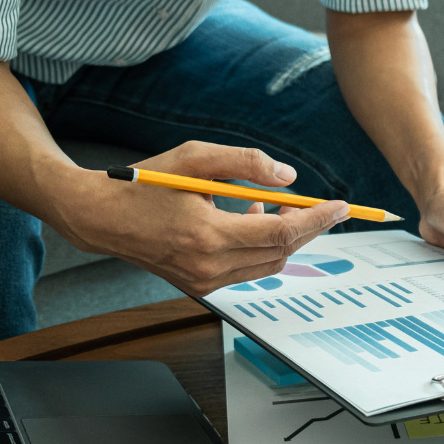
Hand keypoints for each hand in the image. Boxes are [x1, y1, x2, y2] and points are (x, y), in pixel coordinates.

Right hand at [49, 141, 350, 295]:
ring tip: (278, 206)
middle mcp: (207, 265)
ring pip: (268, 264)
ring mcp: (203, 281)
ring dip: (284, 237)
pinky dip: (261, 247)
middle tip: (319, 204)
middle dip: (307, 228)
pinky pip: (247, 269)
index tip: (341, 206)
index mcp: (207, 235)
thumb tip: (290, 176)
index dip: (317, 219)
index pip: (281, 233)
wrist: (101, 218)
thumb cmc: (144, 183)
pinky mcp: (200, 285)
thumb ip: (246, 163)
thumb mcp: (196, 158)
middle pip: (281, 251)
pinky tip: (252, 219)